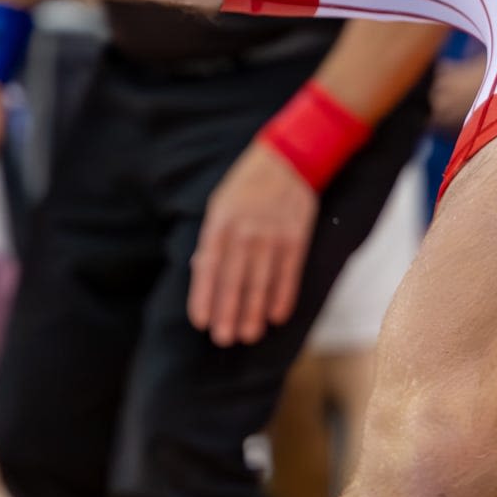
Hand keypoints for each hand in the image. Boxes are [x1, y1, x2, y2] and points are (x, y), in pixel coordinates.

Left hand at [191, 141, 320, 344]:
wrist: (290, 157)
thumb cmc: (246, 184)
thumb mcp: (219, 204)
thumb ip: (211, 238)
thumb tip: (199, 270)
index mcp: (220, 223)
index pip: (208, 268)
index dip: (204, 297)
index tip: (201, 323)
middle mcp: (245, 231)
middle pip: (234, 281)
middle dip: (228, 314)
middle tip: (224, 339)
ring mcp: (272, 235)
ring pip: (260, 283)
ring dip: (254, 312)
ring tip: (248, 335)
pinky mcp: (297, 238)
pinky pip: (289, 274)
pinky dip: (283, 297)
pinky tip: (276, 317)